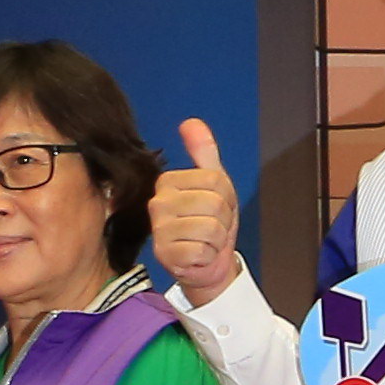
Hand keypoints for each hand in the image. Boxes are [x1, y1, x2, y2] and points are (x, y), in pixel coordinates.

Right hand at [152, 118, 245, 297]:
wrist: (208, 262)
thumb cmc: (210, 222)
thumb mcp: (213, 184)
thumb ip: (203, 152)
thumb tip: (191, 122)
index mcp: (168, 182)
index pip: (216, 180)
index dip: (226, 196)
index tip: (215, 207)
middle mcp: (158, 203)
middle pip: (214, 203)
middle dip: (223, 219)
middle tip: (211, 227)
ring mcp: (159, 230)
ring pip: (210, 228)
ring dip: (216, 239)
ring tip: (206, 241)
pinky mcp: (164, 255)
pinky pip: (202, 250)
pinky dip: (208, 256)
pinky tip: (199, 256)